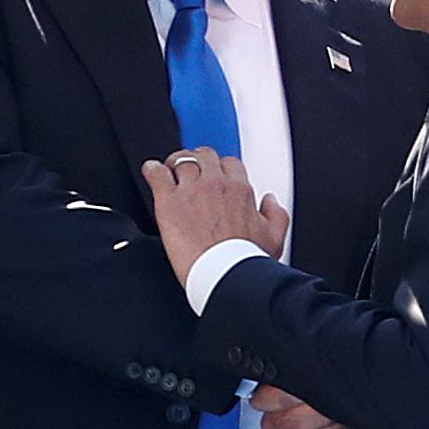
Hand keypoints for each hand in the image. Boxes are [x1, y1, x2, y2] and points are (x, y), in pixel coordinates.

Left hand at [140, 149, 288, 283]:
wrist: (225, 273)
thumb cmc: (246, 259)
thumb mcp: (275, 237)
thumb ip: (276, 214)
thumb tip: (271, 201)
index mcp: (240, 190)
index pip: (230, 164)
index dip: (221, 169)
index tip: (217, 178)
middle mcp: (215, 184)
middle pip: (204, 155)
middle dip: (198, 161)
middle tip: (192, 173)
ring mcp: (191, 190)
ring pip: (180, 160)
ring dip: (174, 164)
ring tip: (170, 172)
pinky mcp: (168, 200)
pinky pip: (156, 173)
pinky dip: (152, 170)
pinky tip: (152, 173)